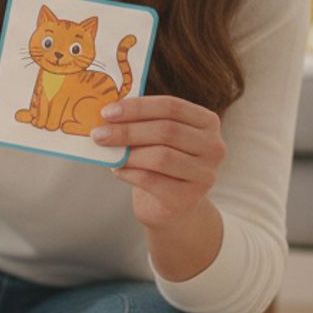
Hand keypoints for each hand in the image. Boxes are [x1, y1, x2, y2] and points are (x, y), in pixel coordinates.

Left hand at [92, 95, 225, 230]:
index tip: (108, 111)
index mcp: (207, 122)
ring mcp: (204, 174)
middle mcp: (213, 146)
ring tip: (106, 152)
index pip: (172, 106)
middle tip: (98, 134)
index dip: (138, 107)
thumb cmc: (160, 164)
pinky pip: (152, 180)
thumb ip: (142, 122)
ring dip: (127, 153)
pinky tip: (116, 170)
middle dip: (127, 131)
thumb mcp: (157, 138)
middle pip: (166, 131)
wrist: (171, 206)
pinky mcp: (189, 198)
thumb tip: (108, 114)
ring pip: (161, 156)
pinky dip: (129, 173)